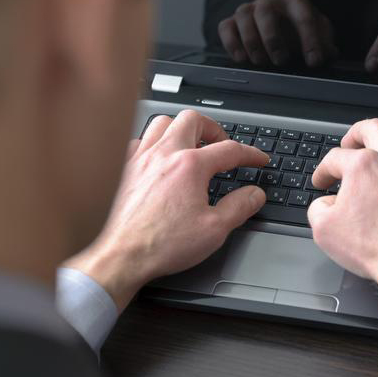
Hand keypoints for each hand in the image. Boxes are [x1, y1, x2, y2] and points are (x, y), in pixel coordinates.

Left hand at [64, 110, 269, 309]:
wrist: (119, 256)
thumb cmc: (160, 244)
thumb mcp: (214, 230)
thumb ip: (239, 207)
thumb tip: (254, 195)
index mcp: (190, 166)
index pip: (229, 149)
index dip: (250, 153)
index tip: (258, 159)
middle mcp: (163, 154)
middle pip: (192, 120)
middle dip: (213, 129)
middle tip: (221, 144)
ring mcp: (139, 158)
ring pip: (163, 123)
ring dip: (181, 130)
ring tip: (191, 144)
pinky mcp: (122, 168)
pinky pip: (139, 141)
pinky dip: (153, 143)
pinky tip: (157, 158)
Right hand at [218, 0, 338, 66]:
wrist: (274, 22)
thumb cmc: (297, 28)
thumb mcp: (317, 32)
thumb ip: (325, 42)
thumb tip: (328, 54)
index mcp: (294, 0)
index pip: (303, 15)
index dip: (310, 40)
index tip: (315, 61)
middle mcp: (269, 1)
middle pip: (266, 11)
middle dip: (273, 38)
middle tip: (281, 61)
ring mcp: (248, 10)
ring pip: (244, 16)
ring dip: (252, 42)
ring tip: (261, 62)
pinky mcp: (231, 22)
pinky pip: (226, 28)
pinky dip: (232, 44)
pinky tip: (242, 59)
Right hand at [308, 119, 377, 310]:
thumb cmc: (377, 250)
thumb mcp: (324, 231)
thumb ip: (318, 208)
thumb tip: (325, 203)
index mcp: (362, 166)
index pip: (335, 158)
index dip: (324, 171)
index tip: (323, 182)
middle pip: (372, 127)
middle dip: (356, 134)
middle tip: (350, 144)